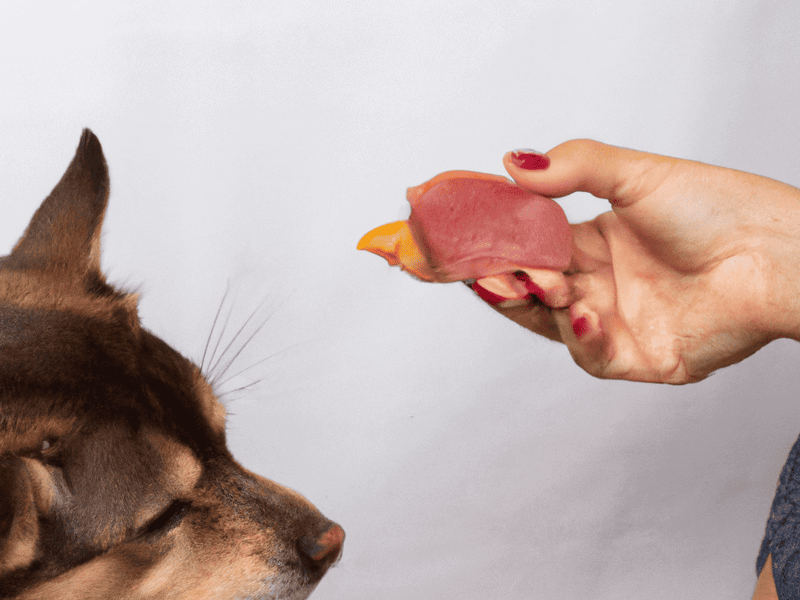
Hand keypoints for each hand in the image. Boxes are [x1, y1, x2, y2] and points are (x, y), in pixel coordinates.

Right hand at [478, 140, 799, 382]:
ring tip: (539, 282)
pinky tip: (584, 312)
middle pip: (531, 290)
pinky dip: (581, 338)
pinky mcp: (639, 358)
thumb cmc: (717, 209)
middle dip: (503, 283)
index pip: (529, 247)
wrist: (773, 254)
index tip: (466, 240)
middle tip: (487, 272)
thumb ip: (574, 166)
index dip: (497, 246)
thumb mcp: (637, 175)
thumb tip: (513, 162)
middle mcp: (599, 283)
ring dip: (537, 307)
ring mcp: (616, 322)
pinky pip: (593, 356)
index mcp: (593, 242)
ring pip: (550, 325)